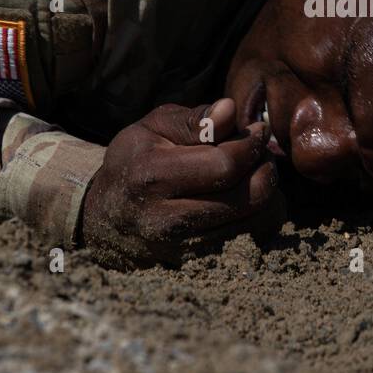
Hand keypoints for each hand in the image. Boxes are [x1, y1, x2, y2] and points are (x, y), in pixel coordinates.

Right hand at [81, 98, 283, 267]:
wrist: (105, 217)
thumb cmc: (135, 161)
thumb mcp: (153, 128)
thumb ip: (194, 119)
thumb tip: (230, 110)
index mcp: (152, 176)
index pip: (225, 164)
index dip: (251, 143)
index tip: (258, 130)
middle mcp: (168, 219)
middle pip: (249, 196)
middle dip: (264, 167)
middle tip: (259, 152)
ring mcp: (184, 248)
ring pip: (258, 220)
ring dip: (268, 191)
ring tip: (252, 173)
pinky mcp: (199, 263)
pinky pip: (254, 239)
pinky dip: (261, 215)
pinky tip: (245, 197)